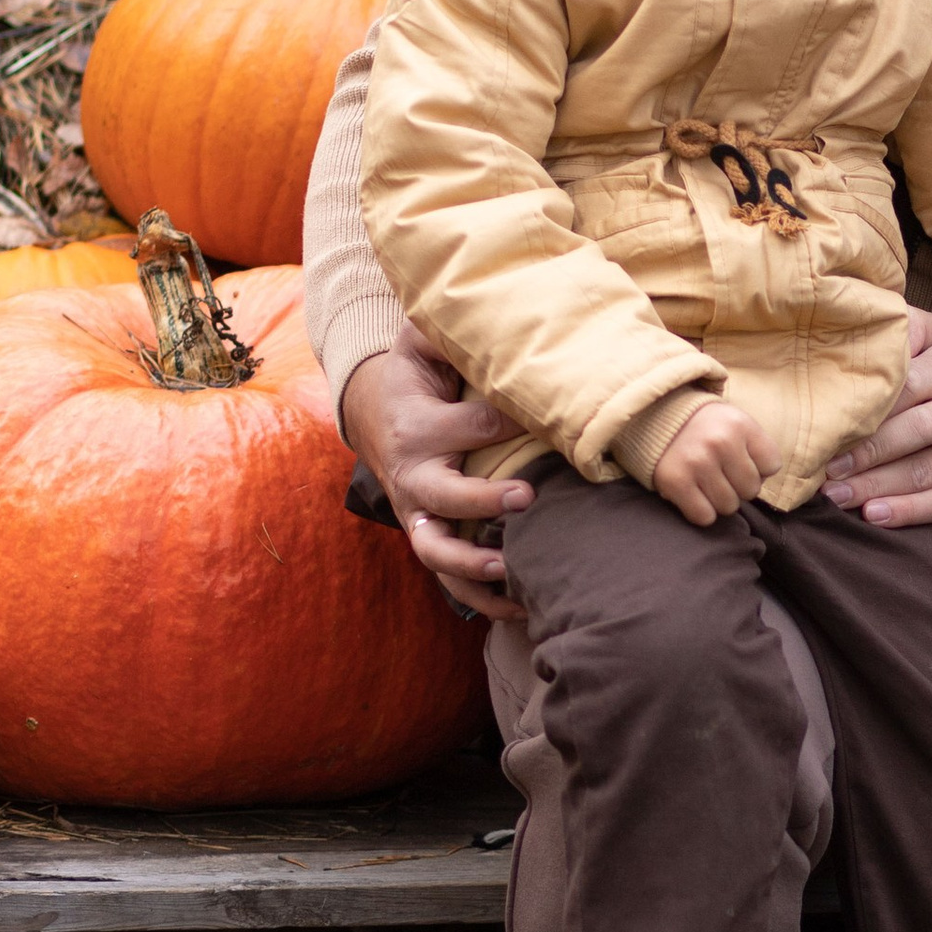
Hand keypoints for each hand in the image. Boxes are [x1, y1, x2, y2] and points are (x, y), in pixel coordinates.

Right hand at [341, 329, 531, 623]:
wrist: (377, 414)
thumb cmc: (418, 375)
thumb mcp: (423, 343)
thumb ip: (450, 333)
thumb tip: (496, 323)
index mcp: (417, 426)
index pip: (472, 425)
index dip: (514, 421)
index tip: (554, 417)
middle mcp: (413, 476)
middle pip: (442, 496)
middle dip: (481, 501)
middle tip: (526, 497)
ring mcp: (418, 514)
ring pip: (435, 550)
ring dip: (470, 564)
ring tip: (509, 569)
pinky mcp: (430, 537)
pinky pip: (448, 580)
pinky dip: (480, 599)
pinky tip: (522, 608)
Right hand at [653, 393, 779, 526]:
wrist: (656, 418)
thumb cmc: (705, 427)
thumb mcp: (735, 423)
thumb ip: (755, 449)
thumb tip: (759, 485)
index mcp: (740, 424)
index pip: (772, 465)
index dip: (759, 468)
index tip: (740, 460)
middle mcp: (720, 442)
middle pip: (751, 490)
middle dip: (739, 486)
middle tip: (720, 472)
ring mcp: (697, 462)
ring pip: (729, 506)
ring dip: (719, 500)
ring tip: (706, 482)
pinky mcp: (675, 481)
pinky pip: (704, 516)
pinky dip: (701, 511)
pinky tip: (694, 493)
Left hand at [820, 309, 931, 527]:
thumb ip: (900, 329)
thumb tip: (848, 311)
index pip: (906, 383)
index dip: (868, 403)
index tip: (828, 417)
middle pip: (912, 430)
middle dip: (865, 451)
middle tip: (824, 466)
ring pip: (920, 471)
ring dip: (874, 486)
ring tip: (834, 496)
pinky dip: (904, 512)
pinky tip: (872, 517)